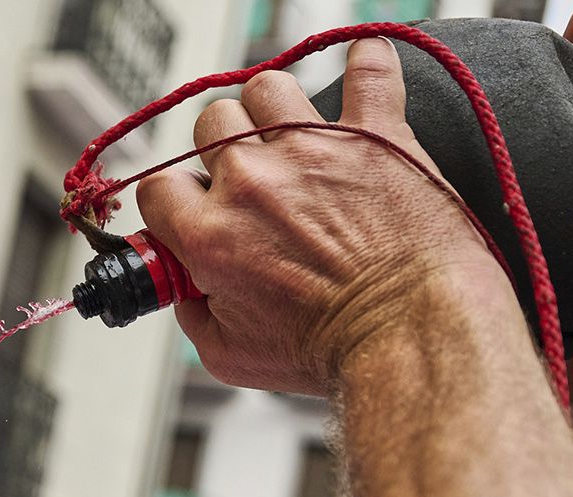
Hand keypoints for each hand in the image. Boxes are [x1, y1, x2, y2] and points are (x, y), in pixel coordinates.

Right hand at [137, 38, 512, 395]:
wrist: (412, 336)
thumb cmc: (331, 353)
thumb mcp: (231, 358)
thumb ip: (194, 318)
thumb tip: (188, 294)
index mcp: (211, 235)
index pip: (160, 186)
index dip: (176, 201)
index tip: (197, 211)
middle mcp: (253, 182)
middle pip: (210, 124)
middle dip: (223, 150)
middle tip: (251, 178)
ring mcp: (313, 149)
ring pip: (266, 88)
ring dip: (273, 107)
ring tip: (293, 133)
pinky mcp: (376, 134)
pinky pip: (369, 69)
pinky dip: (368, 62)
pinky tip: (366, 66)